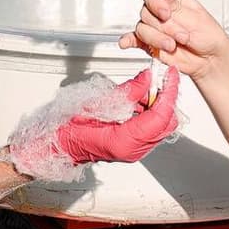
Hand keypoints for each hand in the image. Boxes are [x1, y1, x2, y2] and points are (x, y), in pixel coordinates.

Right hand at [7, 68, 180, 179]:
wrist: (58, 146)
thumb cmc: (69, 130)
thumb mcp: (98, 103)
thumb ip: (128, 91)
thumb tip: (147, 77)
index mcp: (126, 142)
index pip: (160, 117)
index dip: (169, 94)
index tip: (171, 76)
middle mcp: (134, 150)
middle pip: (166, 124)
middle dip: (166, 99)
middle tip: (159, 80)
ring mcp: (134, 151)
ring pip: (160, 126)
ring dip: (155, 104)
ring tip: (140, 89)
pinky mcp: (132, 147)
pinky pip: (149, 128)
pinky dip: (147, 111)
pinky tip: (135, 100)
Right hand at [120, 0, 228, 82]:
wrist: (210, 60)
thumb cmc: (208, 36)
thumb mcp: (196, 18)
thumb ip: (176, 7)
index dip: (155, 1)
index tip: (166, 13)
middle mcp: (160, 11)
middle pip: (146, 12)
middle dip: (164, 26)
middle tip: (181, 35)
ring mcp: (154, 27)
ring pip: (142, 28)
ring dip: (157, 38)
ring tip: (172, 45)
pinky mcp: (149, 43)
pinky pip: (134, 39)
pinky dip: (128, 40)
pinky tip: (126, 43)